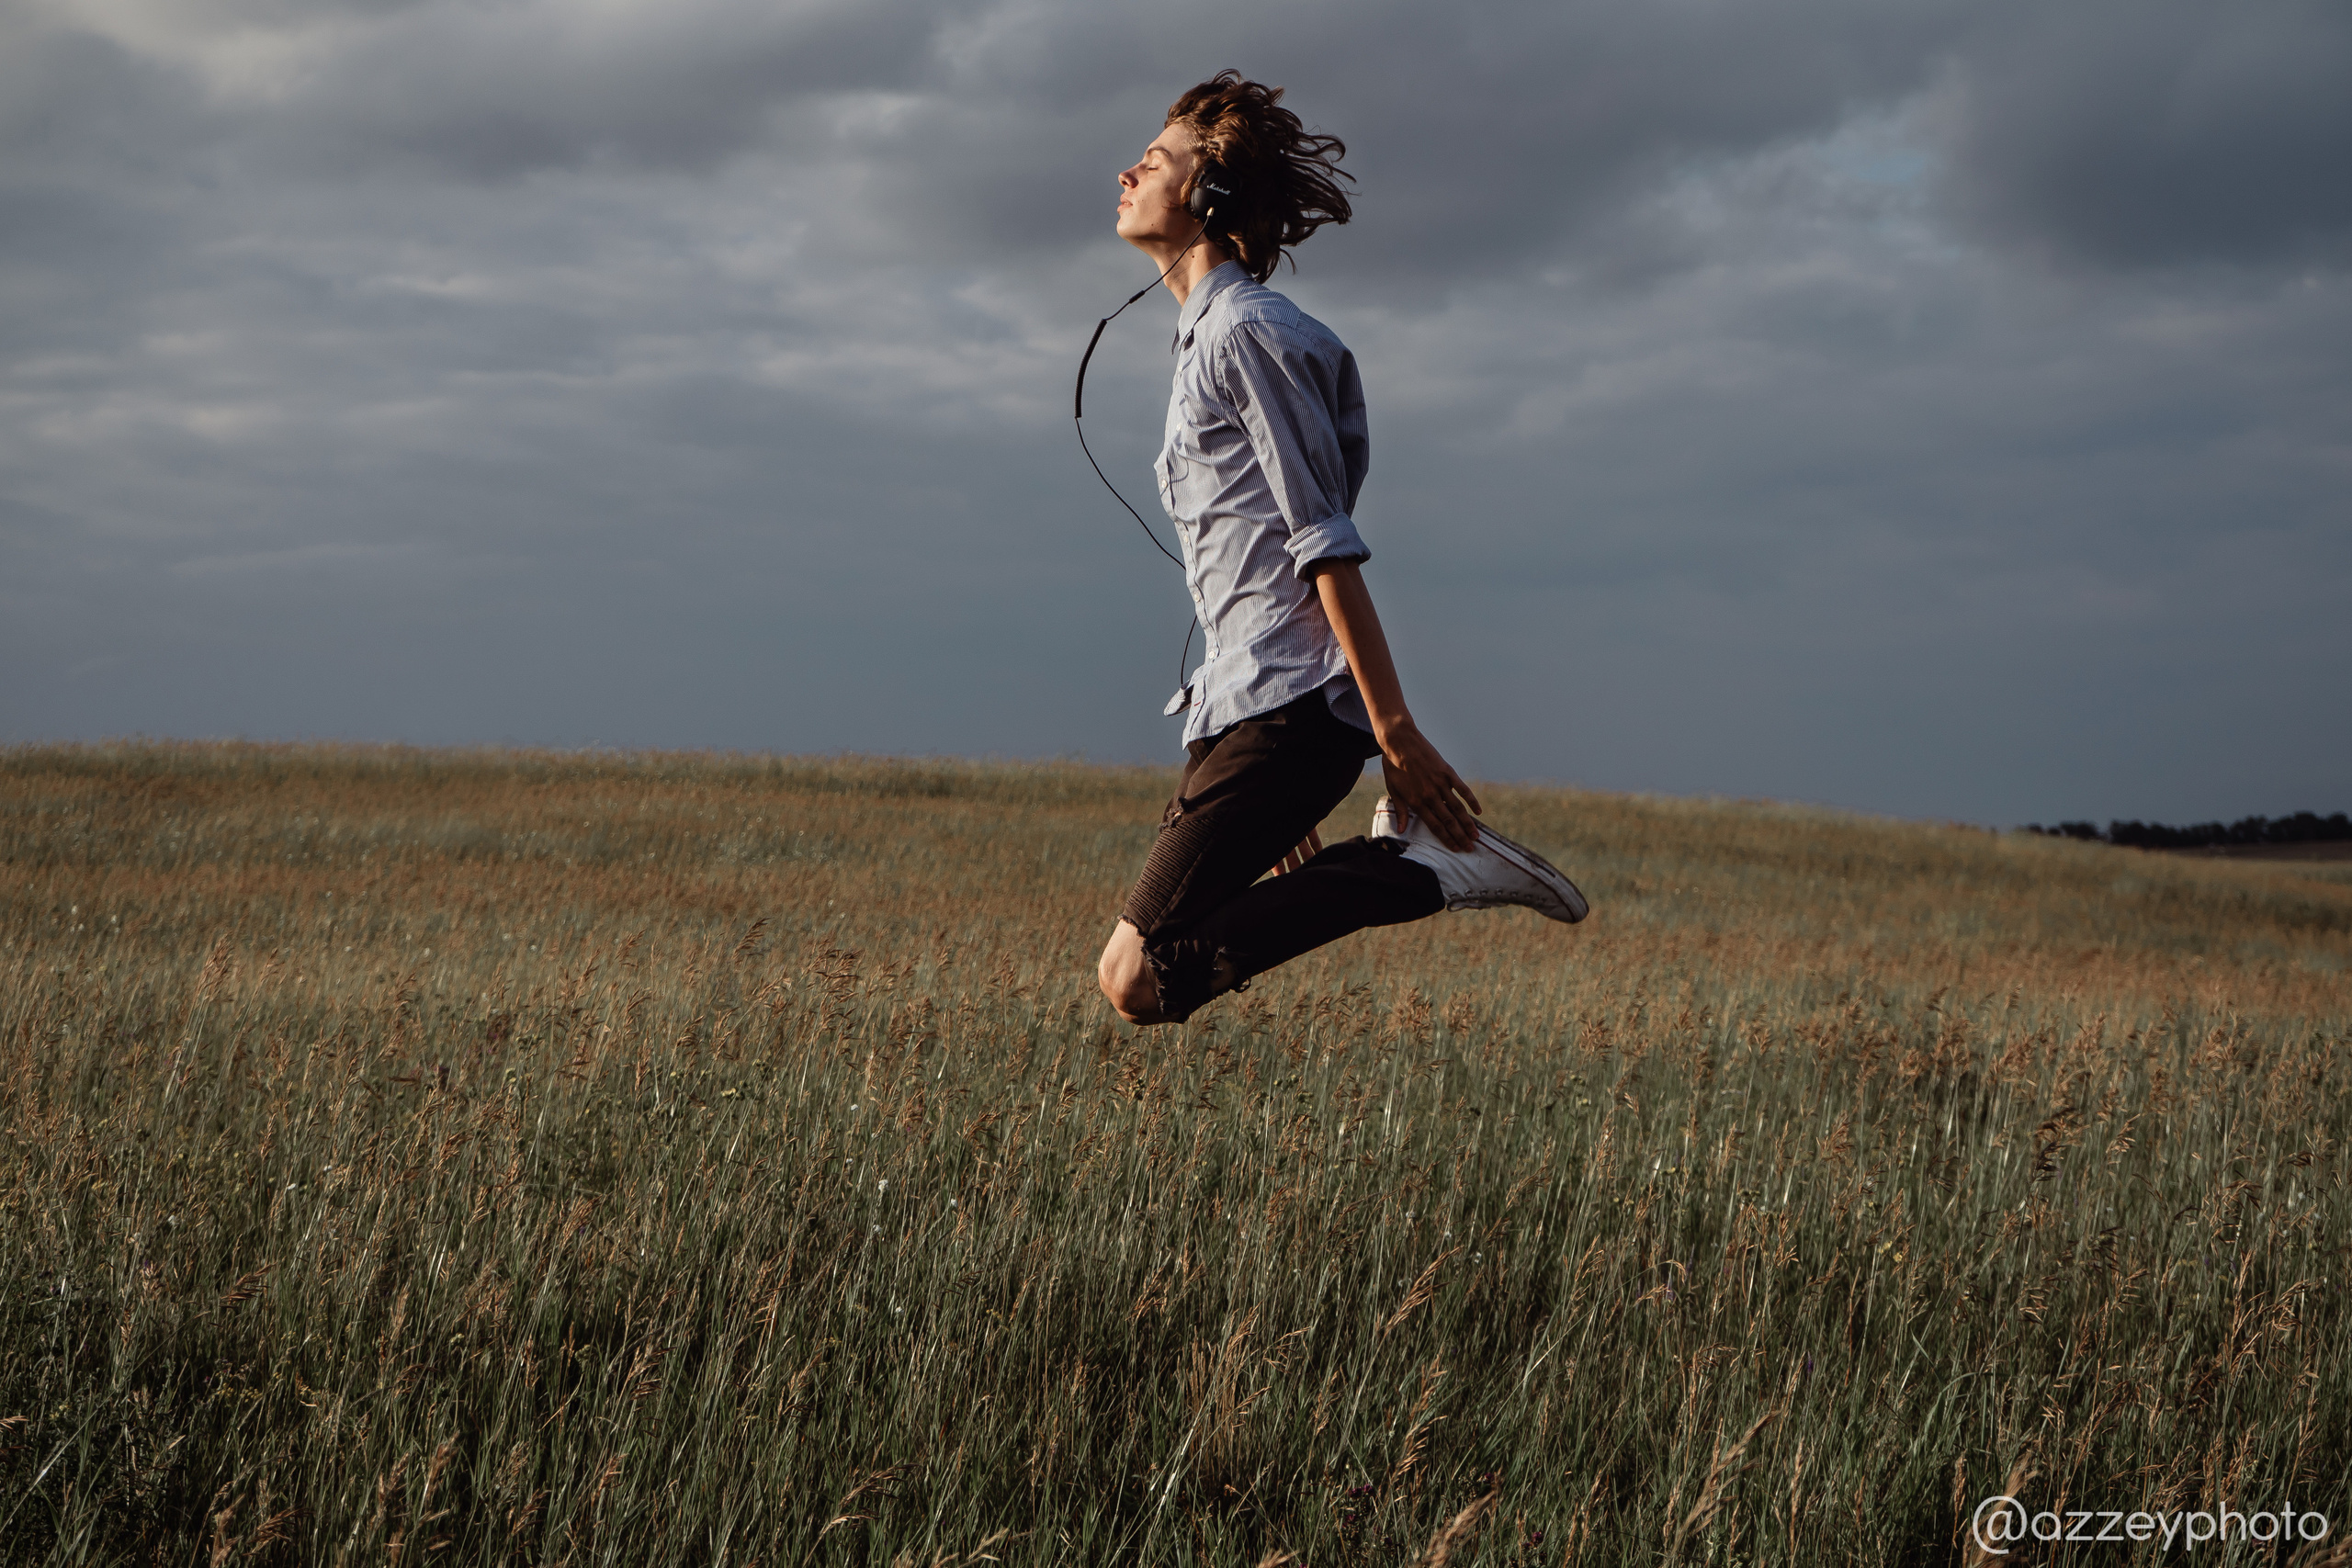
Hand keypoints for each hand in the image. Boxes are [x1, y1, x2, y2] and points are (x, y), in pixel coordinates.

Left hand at [1378, 720, 1481, 850]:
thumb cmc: (1393, 767)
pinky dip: (1471, 801)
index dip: (1446, 839)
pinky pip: (1463, 790)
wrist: (1400, 743)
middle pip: (1449, 821)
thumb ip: (1400, 811)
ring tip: (1476, 836)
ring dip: (1467, 824)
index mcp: (1417, 802)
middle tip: (1470, 848)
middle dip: (1460, 836)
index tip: (1455, 848)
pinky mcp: (1447, 773)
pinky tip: (1478, 811)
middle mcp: (1430, 796)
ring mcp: (1441, 784)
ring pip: (1458, 809)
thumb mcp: (1393, 790)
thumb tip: (1401, 830)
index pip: (1435, 826)